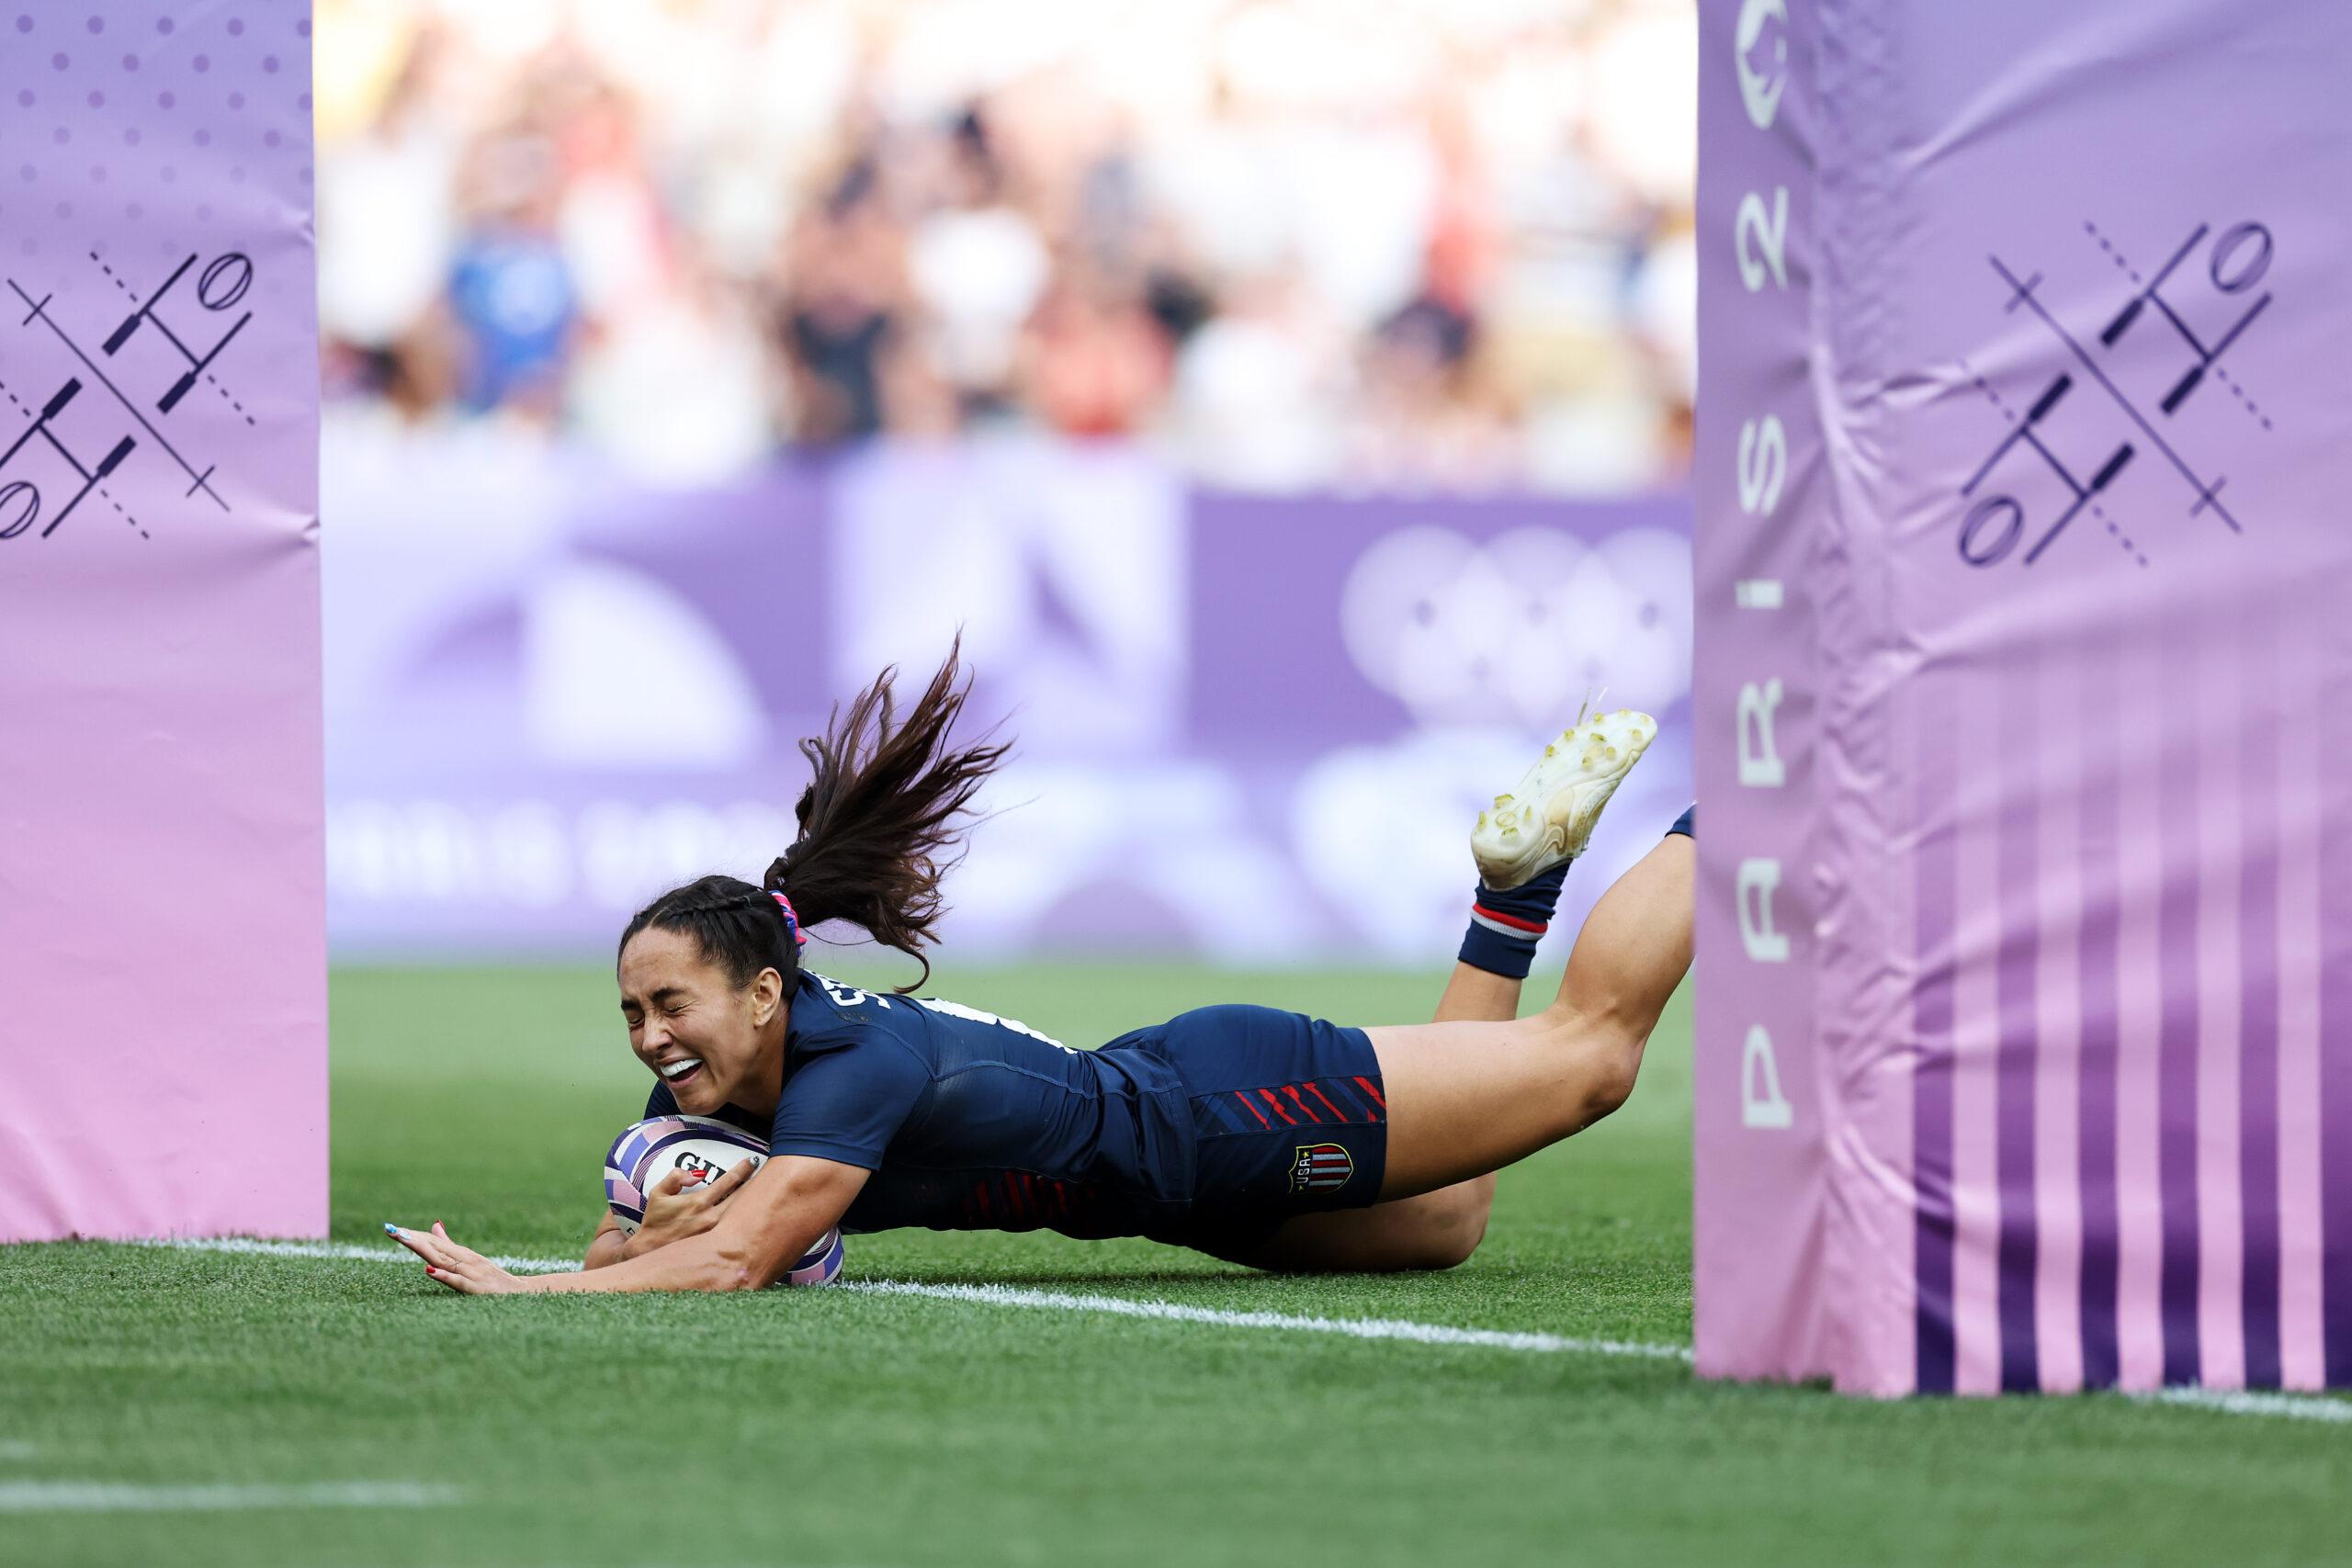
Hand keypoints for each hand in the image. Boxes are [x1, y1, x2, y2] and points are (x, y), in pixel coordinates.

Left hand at [386, 1221, 527, 1294]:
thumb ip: (449, 1245)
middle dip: (411, 1239)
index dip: (412, 1236)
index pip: (432, 1242)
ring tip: (404, 1240)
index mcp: (461, 1253)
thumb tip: (433, 1227)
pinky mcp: (475, 1288)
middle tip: (390, 1229)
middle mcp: (465, 1259)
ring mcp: (470, 1272)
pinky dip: (444, 1275)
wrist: (522, 1291)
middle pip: (434, 1247)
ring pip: (443, 1259)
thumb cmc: (492, 1277)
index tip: (390, 1229)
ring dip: (423, 1249)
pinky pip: (457, 1281)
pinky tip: (429, 1270)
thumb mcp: (469, 1259)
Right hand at [626, 1158, 758, 1258]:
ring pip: (742, 1213)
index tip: (751, 1161)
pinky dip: (745, 1220)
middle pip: (742, 1197)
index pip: (728, 1181)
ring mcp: (716, 1233)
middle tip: (765, 1174)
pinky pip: (736, 1229)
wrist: (649, 1252)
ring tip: (764, 1192)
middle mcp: (711, 1217)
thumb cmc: (655, 1222)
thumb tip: (696, 1174)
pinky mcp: (716, 1246)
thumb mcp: (658, 1194)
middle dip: (754, 1183)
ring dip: (752, 1202)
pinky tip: (753, 1216)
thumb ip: (675, 1178)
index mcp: (699, 1202)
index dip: (742, 1169)